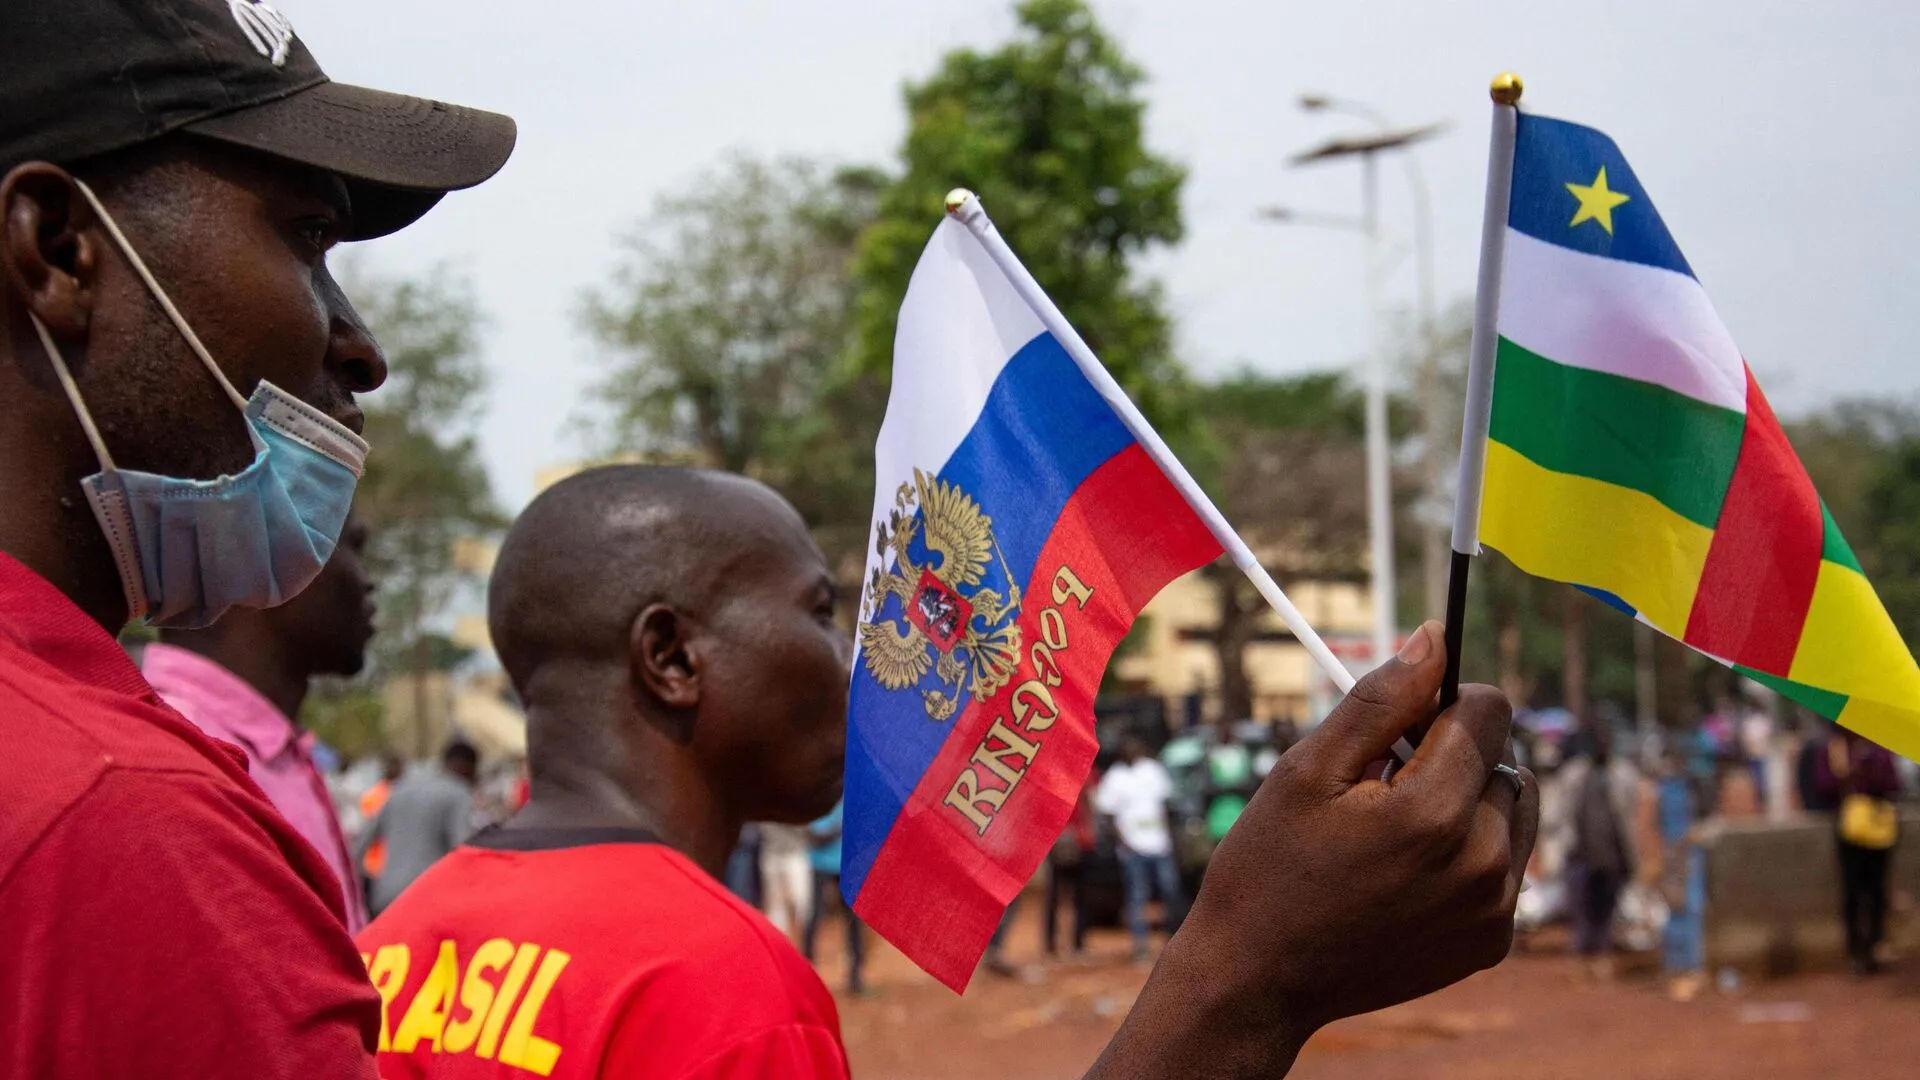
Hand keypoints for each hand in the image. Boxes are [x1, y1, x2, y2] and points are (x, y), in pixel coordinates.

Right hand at [1089, 620, 1537, 1077]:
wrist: (1259, 979)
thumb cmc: (1269, 867)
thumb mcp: (1307, 770)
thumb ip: (1380, 699)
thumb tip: (1435, 637)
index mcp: (1433, 812)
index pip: (1489, 710)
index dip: (1443, 701)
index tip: (1398, 723)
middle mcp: (1482, 863)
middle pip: (1505, 759)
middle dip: (1454, 754)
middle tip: (1382, 784)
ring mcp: (1493, 909)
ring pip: (1515, 810)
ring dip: (1471, 801)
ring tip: (1398, 827)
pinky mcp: (1493, 941)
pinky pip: (1507, 865)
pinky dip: (1470, 853)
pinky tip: (1408, 872)